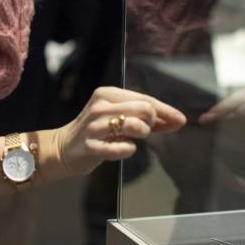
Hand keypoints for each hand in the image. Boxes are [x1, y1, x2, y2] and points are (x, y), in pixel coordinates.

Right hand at [39, 86, 185, 179]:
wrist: (63, 148)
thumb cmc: (97, 132)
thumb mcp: (118, 118)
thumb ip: (146, 118)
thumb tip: (176, 120)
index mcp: (107, 94)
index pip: (144, 98)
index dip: (166, 110)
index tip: (181, 120)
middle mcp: (100, 106)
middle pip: (143, 109)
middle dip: (152, 122)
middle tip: (145, 131)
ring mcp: (94, 126)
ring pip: (134, 125)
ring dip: (142, 135)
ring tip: (134, 138)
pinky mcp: (90, 145)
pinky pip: (121, 148)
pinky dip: (128, 150)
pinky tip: (125, 149)